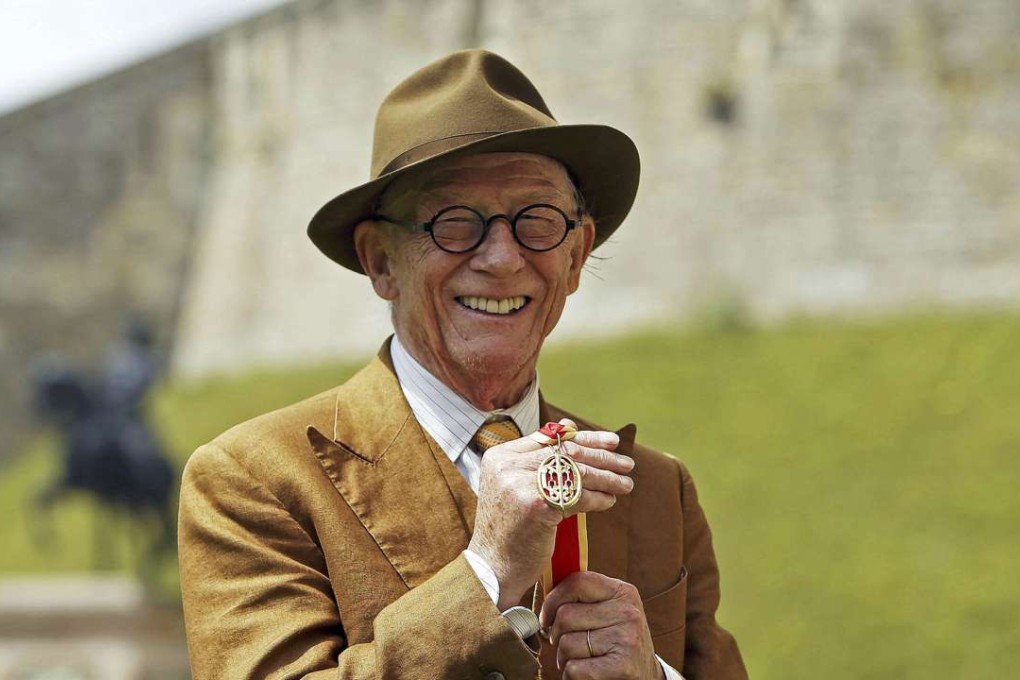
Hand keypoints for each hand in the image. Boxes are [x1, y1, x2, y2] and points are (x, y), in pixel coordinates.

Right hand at [467, 419, 634, 609]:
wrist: (493, 569)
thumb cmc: (509, 530)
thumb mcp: (516, 487)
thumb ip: (538, 462)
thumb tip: (573, 431)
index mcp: (501, 456)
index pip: (552, 439)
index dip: (587, 438)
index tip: (612, 442)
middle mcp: (507, 465)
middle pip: (566, 453)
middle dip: (602, 457)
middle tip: (627, 464)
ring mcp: (519, 484)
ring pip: (575, 474)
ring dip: (606, 479)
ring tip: (626, 484)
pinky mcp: (535, 506)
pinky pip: (576, 497)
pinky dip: (597, 499)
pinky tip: (610, 501)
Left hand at [541, 571, 661, 679]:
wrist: (646, 676)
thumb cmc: (617, 641)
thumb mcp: (610, 611)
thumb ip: (584, 598)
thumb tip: (545, 588)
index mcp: (623, 592)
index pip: (577, 582)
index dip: (552, 599)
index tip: (547, 617)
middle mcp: (627, 612)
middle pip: (565, 616)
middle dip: (556, 635)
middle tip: (567, 644)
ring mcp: (627, 639)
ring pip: (566, 645)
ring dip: (564, 658)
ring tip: (581, 659)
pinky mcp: (622, 667)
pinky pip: (574, 669)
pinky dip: (571, 675)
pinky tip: (587, 673)